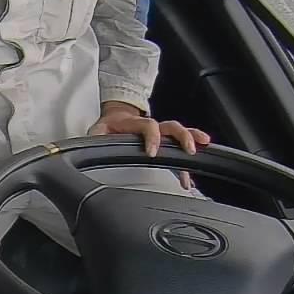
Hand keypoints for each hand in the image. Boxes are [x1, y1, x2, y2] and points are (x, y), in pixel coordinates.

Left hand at [88, 102, 211, 189]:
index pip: (148, 126)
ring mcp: (160, 133)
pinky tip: (192, 176)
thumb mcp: (97, 130)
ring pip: (180, 133)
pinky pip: (178, 149)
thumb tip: (89, 146)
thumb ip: (95, 137)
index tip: (153, 152)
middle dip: (183, 137)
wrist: (116, 116)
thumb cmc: (108, 126)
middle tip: (189, 150)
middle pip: (172, 127)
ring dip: (193, 140)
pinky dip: (186, 163)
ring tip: (204, 148)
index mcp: (136, 124)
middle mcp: (152, 126)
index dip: (152, 137)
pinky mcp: (164, 142)